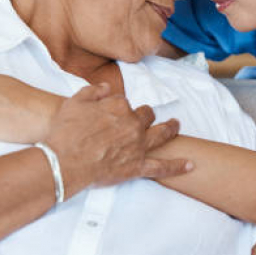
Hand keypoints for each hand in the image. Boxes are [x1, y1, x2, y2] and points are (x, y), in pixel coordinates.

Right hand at [43, 83, 192, 196]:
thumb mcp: (74, 103)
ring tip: (176, 125)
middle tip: (147, 117)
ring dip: (171, 129)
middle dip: (147, 115)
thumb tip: (106, 87)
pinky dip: (177, 166)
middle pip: (147, 115)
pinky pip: (162, 167)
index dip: (118, 108)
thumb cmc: (66, 132)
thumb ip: (92, 91)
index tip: (113, 112)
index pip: (124, 103)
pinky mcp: (138, 167)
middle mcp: (133, 124)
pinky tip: (190, 165)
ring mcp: (138, 146)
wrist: (64, 162)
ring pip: (161, 134)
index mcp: (119, 107)